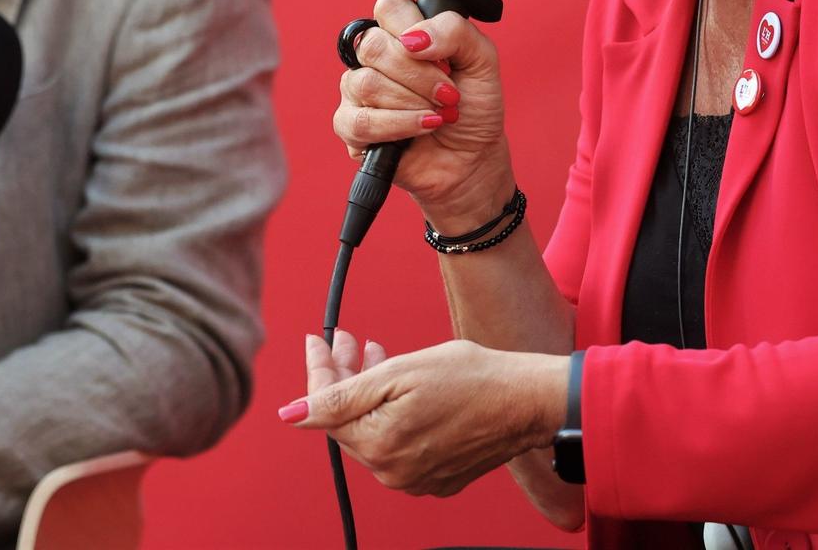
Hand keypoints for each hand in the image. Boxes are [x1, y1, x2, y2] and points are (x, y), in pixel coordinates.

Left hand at [281, 332, 567, 496]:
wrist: (526, 402)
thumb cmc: (470, 379)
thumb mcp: (399, 374)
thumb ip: (340, 397)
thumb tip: (291, 416)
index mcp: (378, 446)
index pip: (325, 410)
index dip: (318, 370)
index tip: (318, 339)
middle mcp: (392, 472)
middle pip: (348, 421)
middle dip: (343, 377)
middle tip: (349, 340)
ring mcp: (416, 478)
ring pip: (373, 430)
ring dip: (367, 392)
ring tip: (374, 352)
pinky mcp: (437, 476)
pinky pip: (400, 444)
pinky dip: (393, 414)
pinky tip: (400, 385)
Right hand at [334, 0, 515, 227]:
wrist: (474, 158)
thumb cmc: (474, 106)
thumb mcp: (483, 60)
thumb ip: (455, 31)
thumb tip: (413, 38)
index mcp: (401, 33)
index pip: (388, 8)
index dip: (414, 29)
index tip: (442, 57)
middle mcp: (374, 58)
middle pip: (373, 46)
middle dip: (420, 76)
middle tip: (448, 93)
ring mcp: (357, 92)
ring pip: (366, 83)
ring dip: (413, 103)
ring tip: (439, 115)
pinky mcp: (351, 128)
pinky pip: (360, 121)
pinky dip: (399, 126)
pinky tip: (424, 129)